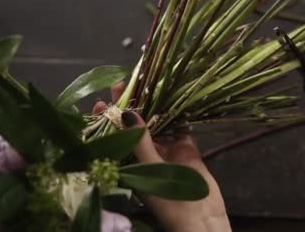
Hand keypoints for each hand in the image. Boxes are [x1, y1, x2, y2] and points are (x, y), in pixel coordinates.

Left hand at [93, 83, 230, 231]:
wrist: (202, 221)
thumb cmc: (170, 203)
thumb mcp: (150, 172)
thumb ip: (141, 142)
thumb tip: (127, 112)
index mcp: (130, 166)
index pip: (114, 138)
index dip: (107, 120)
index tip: (102, 102)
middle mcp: (145, 157)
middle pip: (135, 128)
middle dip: (129, 107)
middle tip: (123, 85)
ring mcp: (167, 153)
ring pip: (158, 125)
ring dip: (153, 107)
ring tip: (146, 85)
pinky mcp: (186, 150)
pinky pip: (180, 129)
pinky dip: (178, 115)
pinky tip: (174, 97)